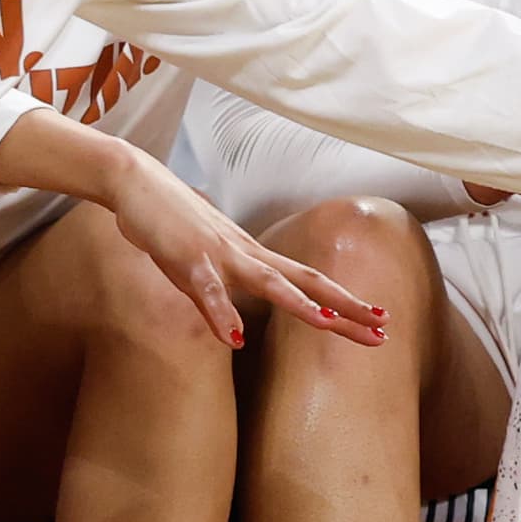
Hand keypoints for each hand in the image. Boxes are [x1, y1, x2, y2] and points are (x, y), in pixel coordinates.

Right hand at [97, 147, 386, 349]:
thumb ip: (225, 289)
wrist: (137, 183)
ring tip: (328, 325)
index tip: (380, 321)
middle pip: (306, 283)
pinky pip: (207, 291)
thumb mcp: (206, 262)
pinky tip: (235, 338)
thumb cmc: (171, 222)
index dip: (346, 303)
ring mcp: (220, 256)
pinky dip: (222, 313)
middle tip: (383, 328)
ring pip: (267, 282)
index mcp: (254, 258)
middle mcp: (247, 255)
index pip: (311, 282)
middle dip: (345, 308)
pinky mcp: (187, 260)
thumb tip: (238, 317)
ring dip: (298, 304)